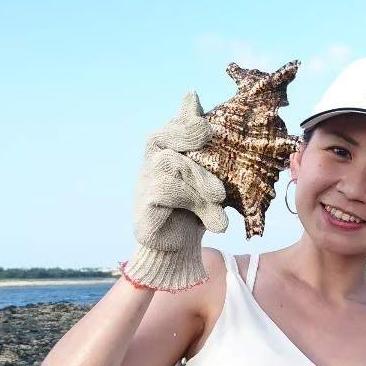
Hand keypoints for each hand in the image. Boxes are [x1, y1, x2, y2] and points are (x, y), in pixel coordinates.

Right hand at [122, 91, 229, 291]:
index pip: (174, 125)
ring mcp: (145, 181)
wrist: (179, 248)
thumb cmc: (197, 207)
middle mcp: (153, 161)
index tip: (204, 117)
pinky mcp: (144, 205)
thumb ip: (213, 153)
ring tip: (220, 196)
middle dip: (187, 133)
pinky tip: (215, 220)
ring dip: (199, 177)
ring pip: (170, 164)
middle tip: (208, 133)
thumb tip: (217, 118)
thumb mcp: (211, 179)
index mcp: (169, 151)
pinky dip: (194, 200)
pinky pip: (166, 191)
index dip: (186, 117)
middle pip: (162, 136)